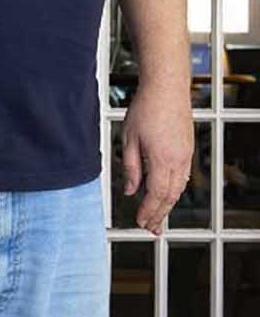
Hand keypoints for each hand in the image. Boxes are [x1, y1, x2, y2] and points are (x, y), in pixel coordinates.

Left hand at [121, 81, 193, 234]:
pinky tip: (168, 195)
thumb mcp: (128, 139)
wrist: (166, 87)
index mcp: (162, 159)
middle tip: (151, 228)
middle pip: (170, 196)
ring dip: (168, 205)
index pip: (155, 195)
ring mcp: (186, 154)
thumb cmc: (147, 108)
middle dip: (159, 214)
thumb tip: (130, 190)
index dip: (148, 211)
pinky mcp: (187, 149)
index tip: (140, 222)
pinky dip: (175, 191)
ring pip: (179, 188)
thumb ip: (130, 168)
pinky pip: (183, 177)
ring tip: (159, 218)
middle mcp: (178, 160)